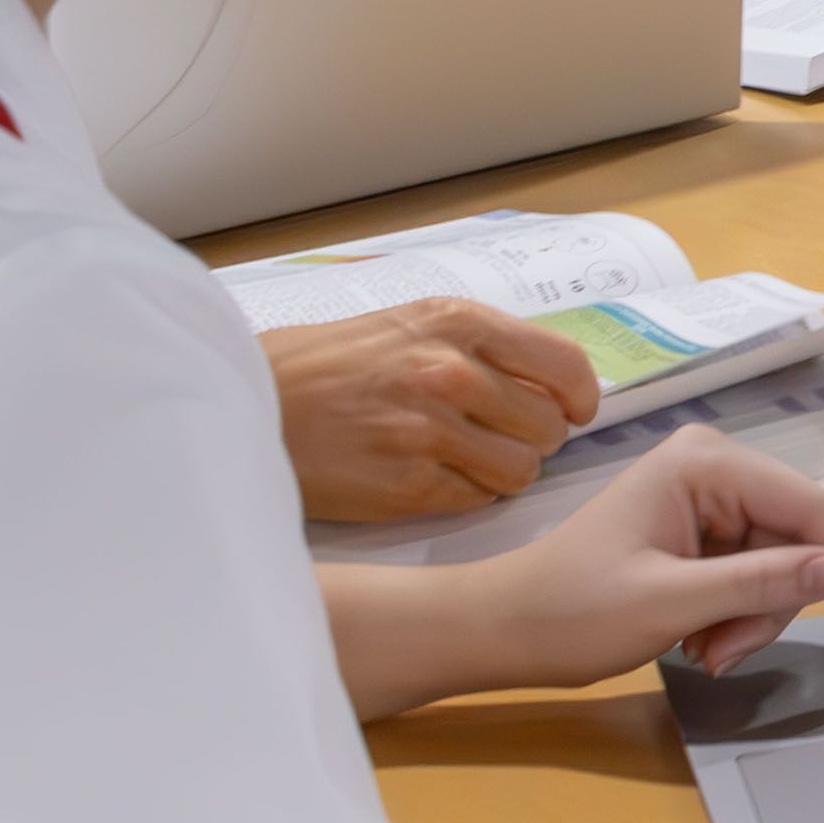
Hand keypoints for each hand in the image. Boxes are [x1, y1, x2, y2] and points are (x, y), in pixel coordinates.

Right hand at [269, 295, 592, 525]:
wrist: (247, 402)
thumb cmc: (320, 364)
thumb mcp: (403, 324)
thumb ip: (474, 345)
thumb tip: (545, 378)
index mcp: (457, 323)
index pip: (565, 365)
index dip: (576, 396)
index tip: (571, 409)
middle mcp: (451, 372)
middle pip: (548, 425)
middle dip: (533, 437)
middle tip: (499, 437)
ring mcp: (431, 430)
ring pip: (521, 469)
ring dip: (503, 471)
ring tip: (463, 459)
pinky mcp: (408, 485)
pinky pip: (476, 499)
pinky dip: (465, 494)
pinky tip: (430, 477)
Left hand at [495, 427, 823, 679]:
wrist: (502, 630)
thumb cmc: (570, 613)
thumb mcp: (670, 604)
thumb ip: (759, 584)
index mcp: (705, 464)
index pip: (809, 507)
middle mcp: (712, 467)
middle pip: (796, 539)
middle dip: (771, 605)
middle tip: (723, 655)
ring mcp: (705, 499)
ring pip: (779, 564)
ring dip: (751, 618)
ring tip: (704, 652)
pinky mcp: (697, 530)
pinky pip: (750, 573)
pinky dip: (734, 615)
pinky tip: (697, 639)